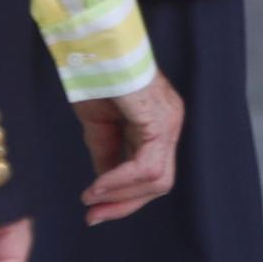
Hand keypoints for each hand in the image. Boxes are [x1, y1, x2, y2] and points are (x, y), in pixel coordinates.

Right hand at [75, 69, 183, 224]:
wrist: (93, 47)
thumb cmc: (96, 76)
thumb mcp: (100, 127)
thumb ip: (108, 156)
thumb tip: (105, 188)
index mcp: (159, 123)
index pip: (152, 175)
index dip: (125, 198)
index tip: (95, 211)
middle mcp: (170, 123)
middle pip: (160, 182)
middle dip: (125, 203)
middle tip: (94, 215)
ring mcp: (169, 120)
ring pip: (158, 179)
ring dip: (121, 195)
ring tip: (92, 197)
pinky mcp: (160, 119)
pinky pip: (146, 165)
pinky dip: (119, 180)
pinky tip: (97, 185)